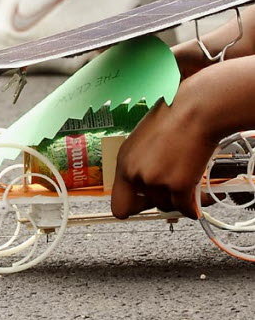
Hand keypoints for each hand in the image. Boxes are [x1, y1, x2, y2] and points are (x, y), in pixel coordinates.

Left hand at [111, 83, 217, 219]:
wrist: (194, 110)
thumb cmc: (173, 116)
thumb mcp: (144, 139)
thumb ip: (141, 163)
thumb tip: (147, 184)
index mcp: (124, 162)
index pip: (119, 206)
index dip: (133, 206)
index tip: (144, 202)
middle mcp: (136, 174)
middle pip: (147, 208)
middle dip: (160, 200)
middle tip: (171, 190)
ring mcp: (156, 182)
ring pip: (168, 207)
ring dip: (179, 199)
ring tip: (189, 182)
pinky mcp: (178, 186)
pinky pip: (187, 209)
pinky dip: (195, 205)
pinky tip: (200, 195)